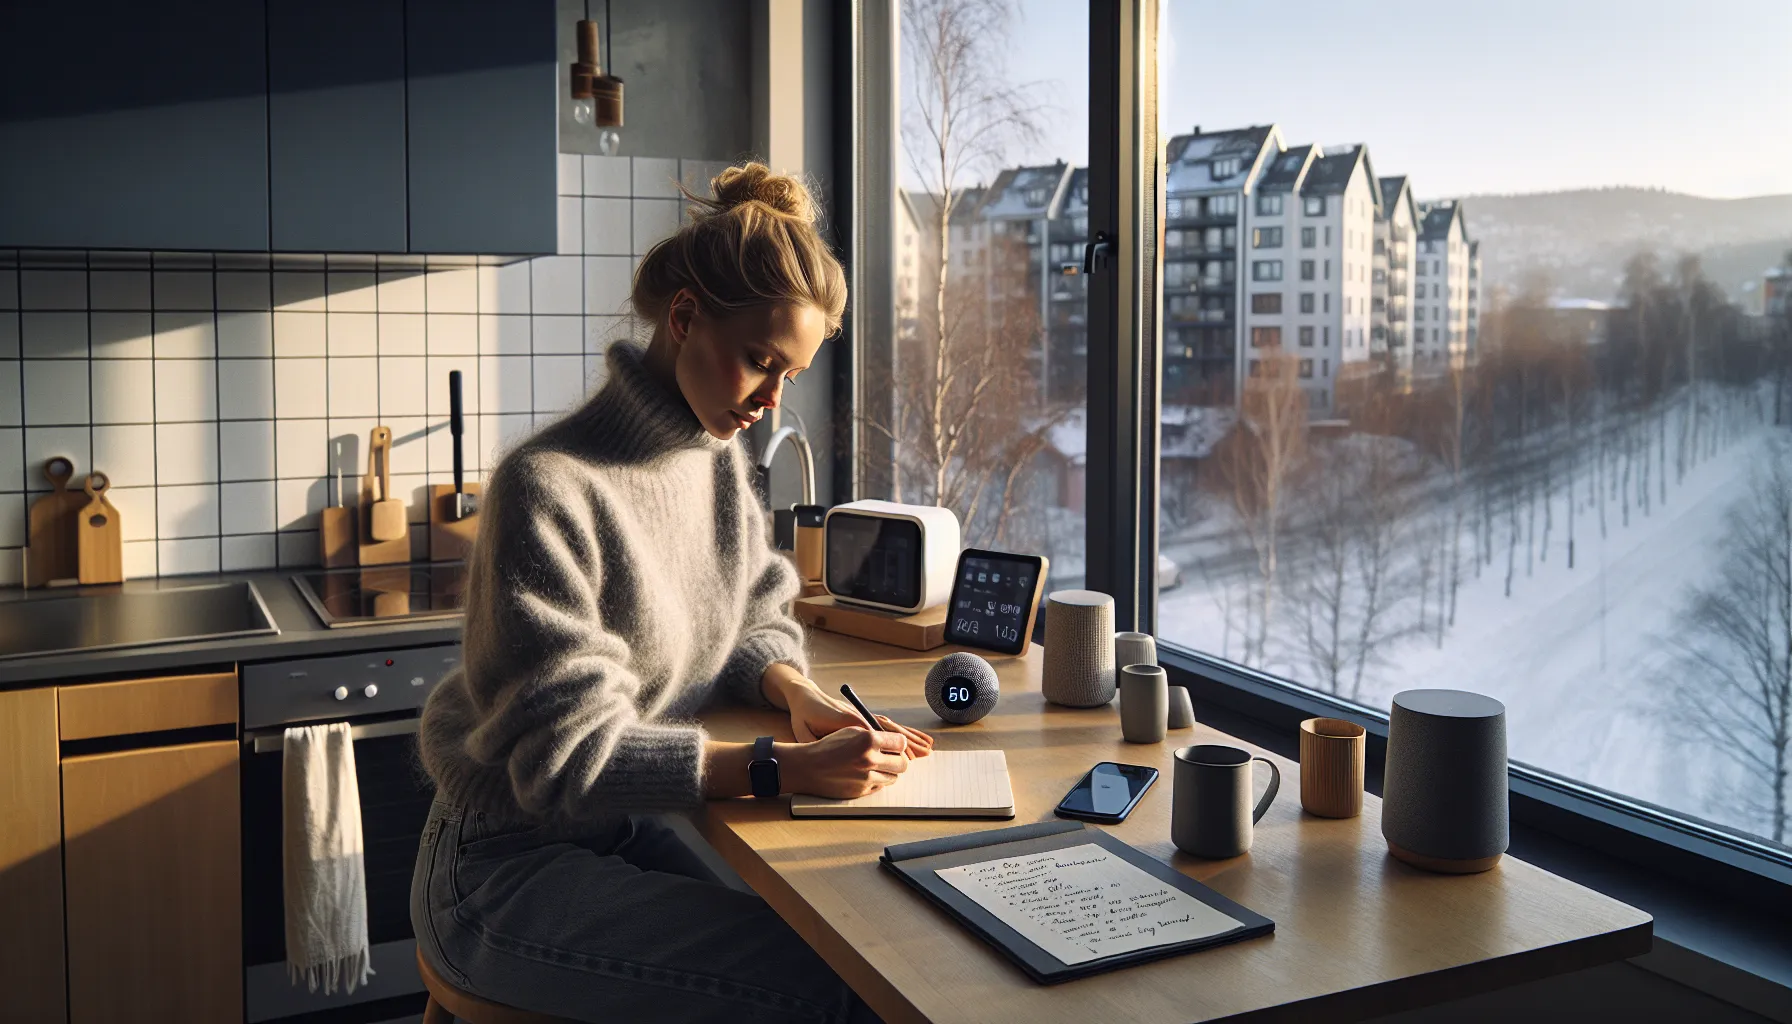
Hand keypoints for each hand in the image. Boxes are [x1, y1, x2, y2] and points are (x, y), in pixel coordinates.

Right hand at [780, 728, 910, 798]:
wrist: (807, 767)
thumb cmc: (828, 746)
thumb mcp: (851, 731)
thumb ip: (874, 734)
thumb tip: (894, 740)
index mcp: (868, 740)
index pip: (901, 743)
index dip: (899, 743)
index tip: (895, 744)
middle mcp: (869, 760)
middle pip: (902, 763)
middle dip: (898, 759)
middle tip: (890, 757)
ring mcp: (866, 778)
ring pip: (893, 777)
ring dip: (888, 771)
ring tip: (875, 766)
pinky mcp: (861, 791)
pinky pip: (879, 787)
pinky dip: (876, 781)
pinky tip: (865, 774)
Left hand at [783, 680, 934, 757]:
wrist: (803, 693)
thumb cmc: (802, 714)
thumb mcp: (802, 729)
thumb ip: (816, 743)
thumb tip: (829, 757)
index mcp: (845, 720)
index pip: (873, 733)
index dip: (892, 746)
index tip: (906, 757)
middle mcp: (858, 716)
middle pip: (888, 729)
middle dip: (908, 742)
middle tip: (925, 754)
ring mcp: (862, 714)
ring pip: (890, 726)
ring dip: (909, 736)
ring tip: (926, 746)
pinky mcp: (863, 715)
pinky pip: (886, 724)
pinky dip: (900, 731)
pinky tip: (912, 738)